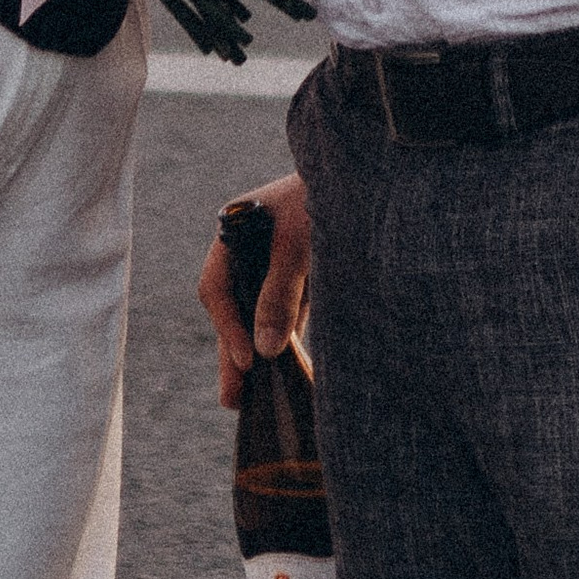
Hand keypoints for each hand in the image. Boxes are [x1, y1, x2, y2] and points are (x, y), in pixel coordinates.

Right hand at [199, 175, 310, 409]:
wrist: (362, 179)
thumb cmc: (322, 199)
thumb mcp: (298, 244)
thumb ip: (279, 293)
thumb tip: (265, 349)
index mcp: (236, 234)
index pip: (217, 288)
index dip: (228, 327)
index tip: (248, 359)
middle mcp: (249, 254)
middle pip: (234, 311)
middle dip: (234, 354)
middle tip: (233, 399)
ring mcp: (273, 267)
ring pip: (258, 318)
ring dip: (257, 354)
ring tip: (250, 398)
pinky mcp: (299, 279)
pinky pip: (285, 316)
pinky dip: (284, 342)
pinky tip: (287, 372)